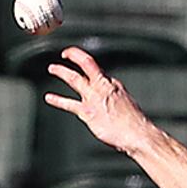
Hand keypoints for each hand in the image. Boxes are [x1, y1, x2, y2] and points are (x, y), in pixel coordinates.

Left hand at [40, 47, 161, 158]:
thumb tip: (108, 102)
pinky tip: (49, 98)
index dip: (87, 65)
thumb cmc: (134, 123)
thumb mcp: (126, 103)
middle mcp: (103, 87)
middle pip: (87, 64)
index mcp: (113, 84)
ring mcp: (94, 98)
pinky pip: (68, 104)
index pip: (97, 69)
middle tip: (65, 54)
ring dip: (62, 72)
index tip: (79, 60)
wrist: (137, 134)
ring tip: (52, 68)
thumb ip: (113, 99)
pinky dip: (57, 100)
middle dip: (74, 56)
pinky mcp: (88, 112)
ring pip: (74, 79)